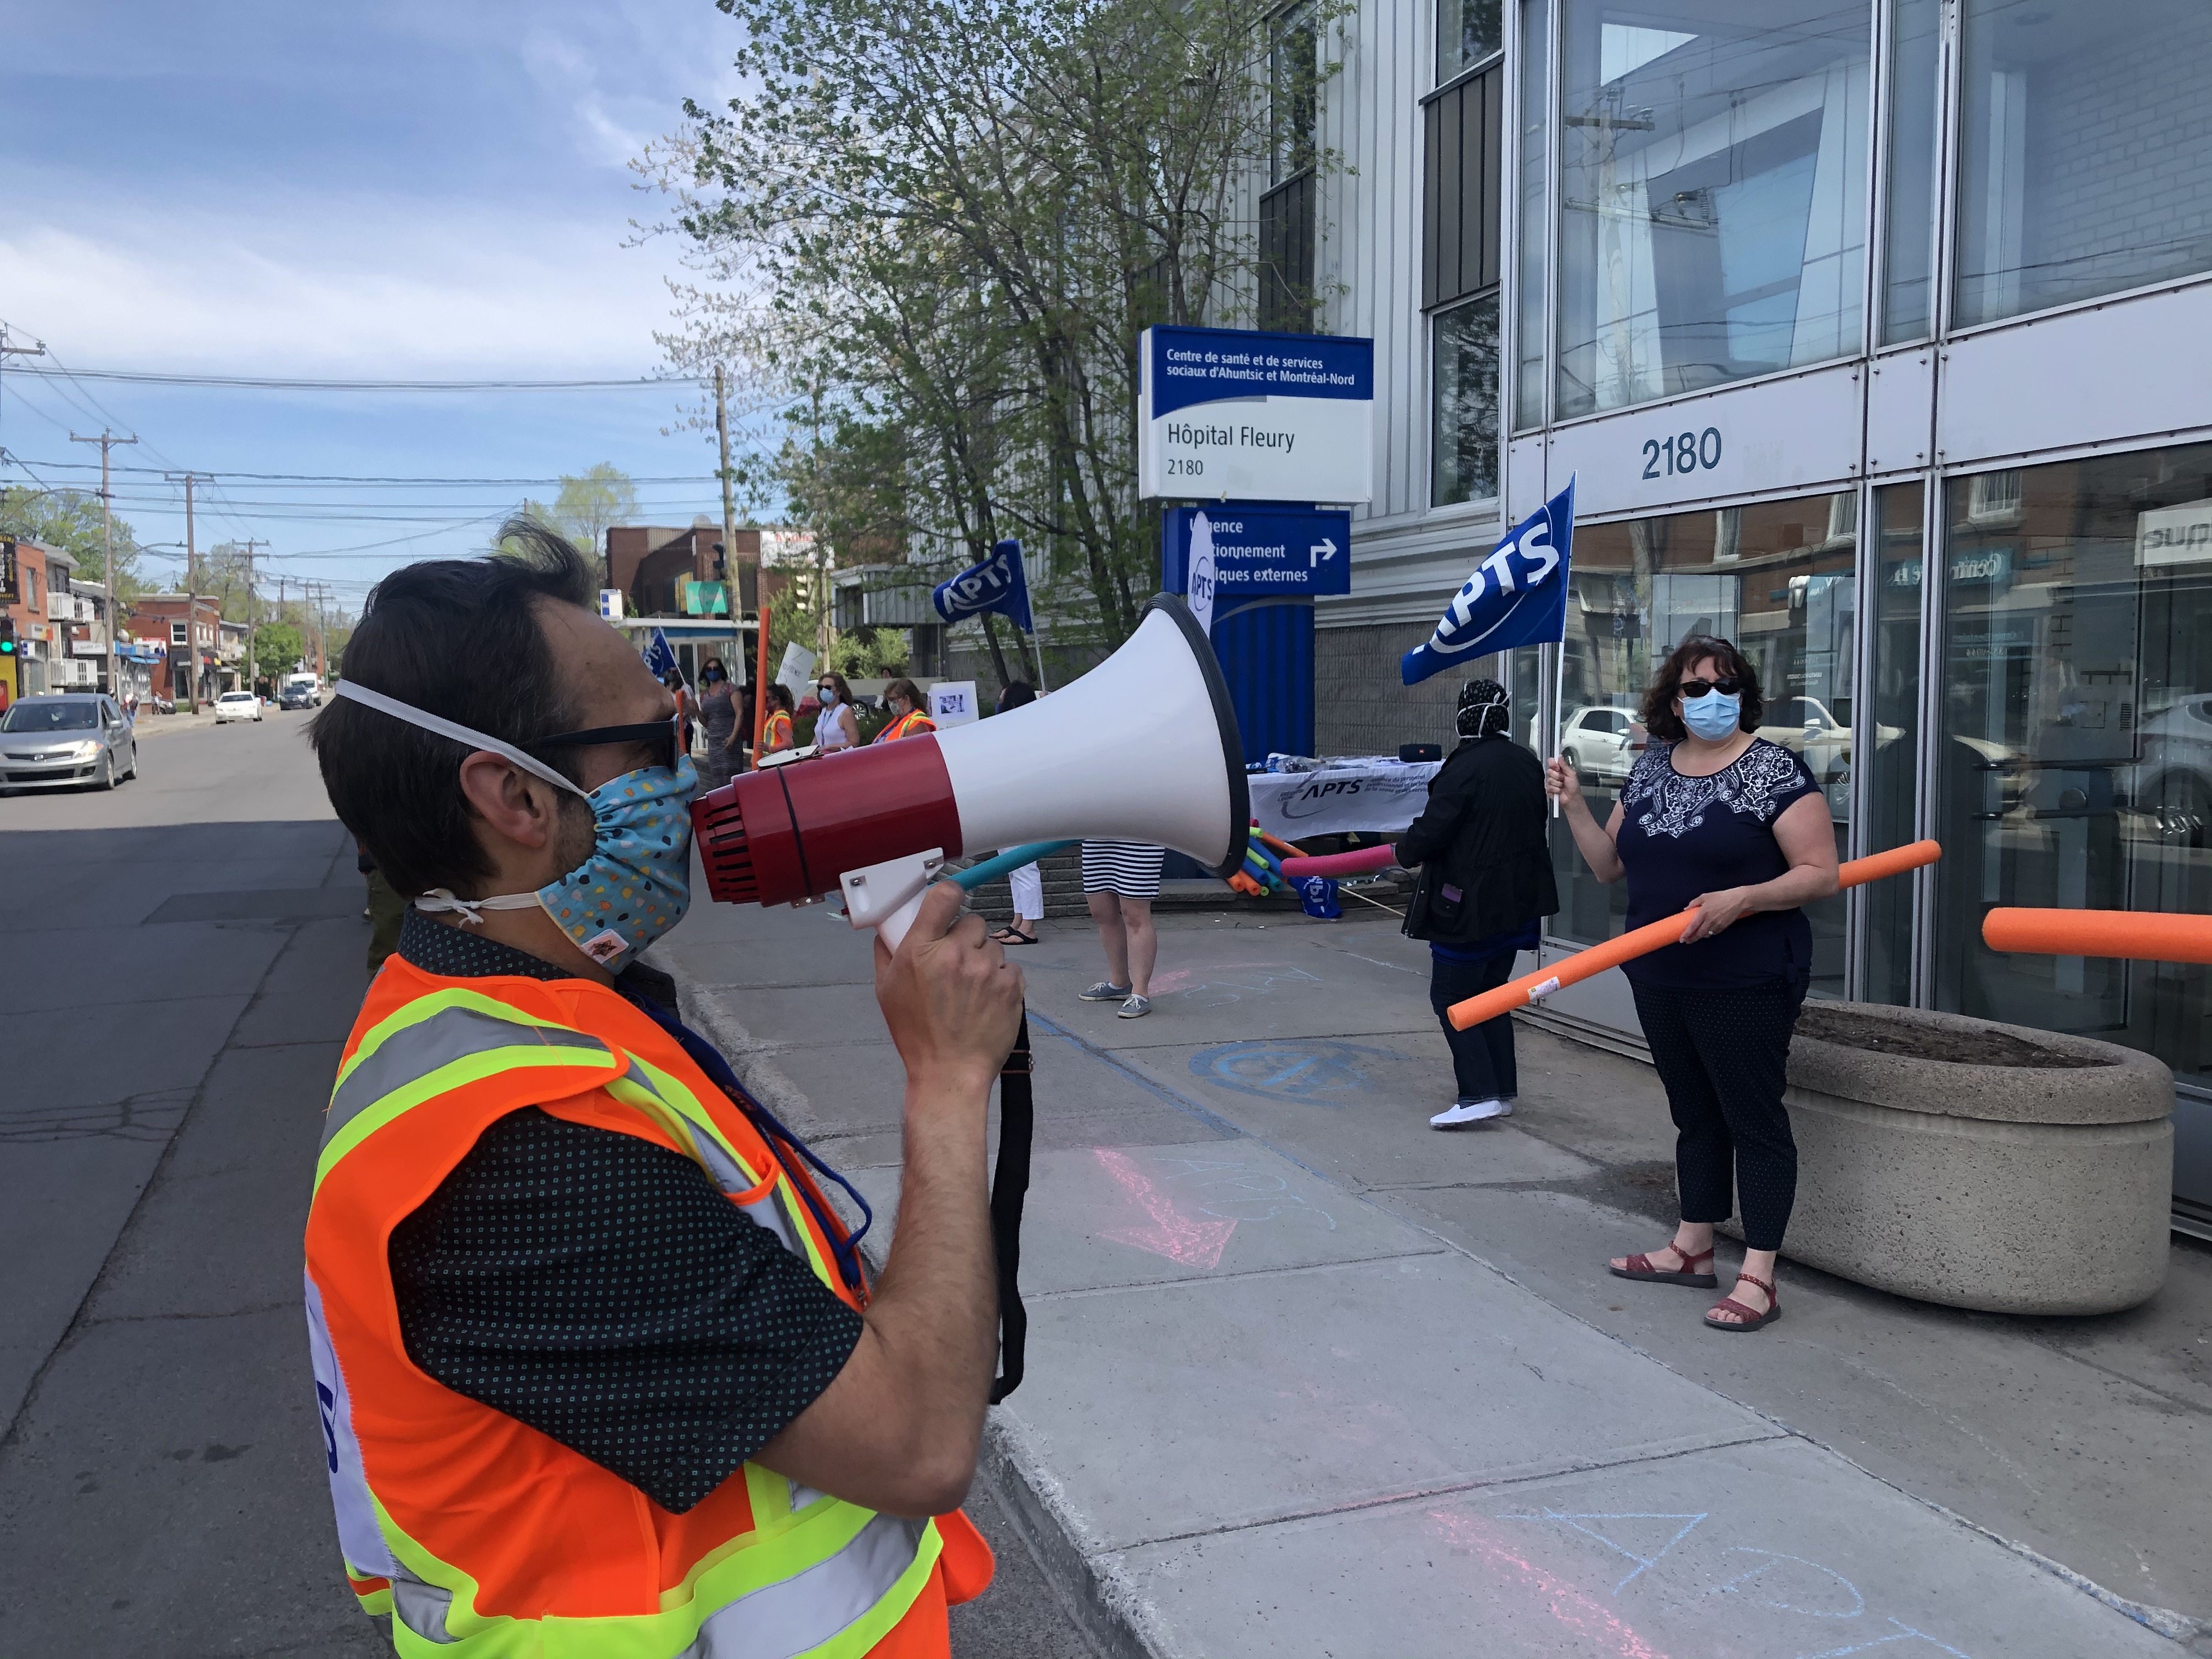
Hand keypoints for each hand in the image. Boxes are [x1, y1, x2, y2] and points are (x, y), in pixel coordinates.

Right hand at [875, 881, 1023, 1099]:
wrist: (950, 1072)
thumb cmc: (916, 1034)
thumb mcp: (886, 991)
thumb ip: (886, 952)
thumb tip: (889, 928)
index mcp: (920, 950)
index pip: (944, 895)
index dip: (950, 895)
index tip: (950, 903)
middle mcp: (955, 954)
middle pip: (972, 921)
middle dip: (966, 939)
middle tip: (957, 964)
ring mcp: (986, 970)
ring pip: (993, 946)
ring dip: (985, 961)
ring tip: (972, 990)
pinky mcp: (1011, 986)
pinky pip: (1011, 968)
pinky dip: (1002, 981)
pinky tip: (987, 1000)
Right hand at [1545, 755, 1581, 807]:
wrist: (1572, 799)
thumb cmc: (1574, 787)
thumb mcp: (1571, 774)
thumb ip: (1565, 765)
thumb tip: (1560, 756)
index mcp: (1560, 770)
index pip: (1551, 762)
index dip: (1553, 764)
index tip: (1557, 768)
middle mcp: (1554, 775)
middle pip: (1549, 771)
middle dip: (1557, 776)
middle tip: (1563, 780)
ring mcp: (1550, 782)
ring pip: (1549, 780)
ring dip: (1558, 784)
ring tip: (1562, 787)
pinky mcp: (1548, 790)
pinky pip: (1548, 787)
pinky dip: (1556, 790)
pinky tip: (1559, 791)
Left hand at [1680, 887, 1754, 942]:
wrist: (1738, 901)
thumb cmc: (1720, 896)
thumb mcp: (1705, 896)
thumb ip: (1694, 903)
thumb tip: (1685, 909)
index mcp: (1703, 913)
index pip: (1692, 927)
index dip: (1686, 934)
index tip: (1681, 939)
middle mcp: (1709, 921)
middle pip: (1699, 934)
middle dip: (1692, 939)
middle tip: (1687, 941)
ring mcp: (1717, 925)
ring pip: (1706, 935)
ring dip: (1700, 936)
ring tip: (1695, 936)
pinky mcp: (1723, 927)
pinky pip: (1714, 933)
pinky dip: (1709, 934)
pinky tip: (1706, 932)